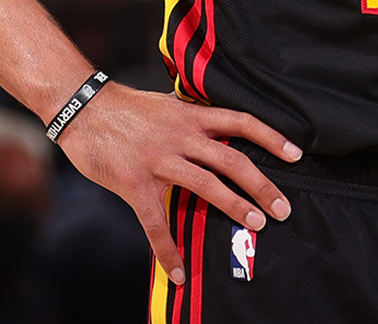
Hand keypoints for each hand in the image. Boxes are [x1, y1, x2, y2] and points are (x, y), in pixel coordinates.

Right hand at [53, 82, 301, 284]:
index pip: (240, 122)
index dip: (271, 137)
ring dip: (234, 207)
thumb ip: (191, 117)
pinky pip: (156, 223)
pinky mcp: (135, 183)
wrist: (81, 106)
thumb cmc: (124, 107)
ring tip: (256, 225)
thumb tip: (216, 123)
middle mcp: (181, 136)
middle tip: (282, 208)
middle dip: (261, 185)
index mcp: (190, 116)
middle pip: (232, 159)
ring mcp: (159, 160)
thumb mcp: (166, 104)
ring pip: (206, 186)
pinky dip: (168, 251)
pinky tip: (178, 272)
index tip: (296, 155)